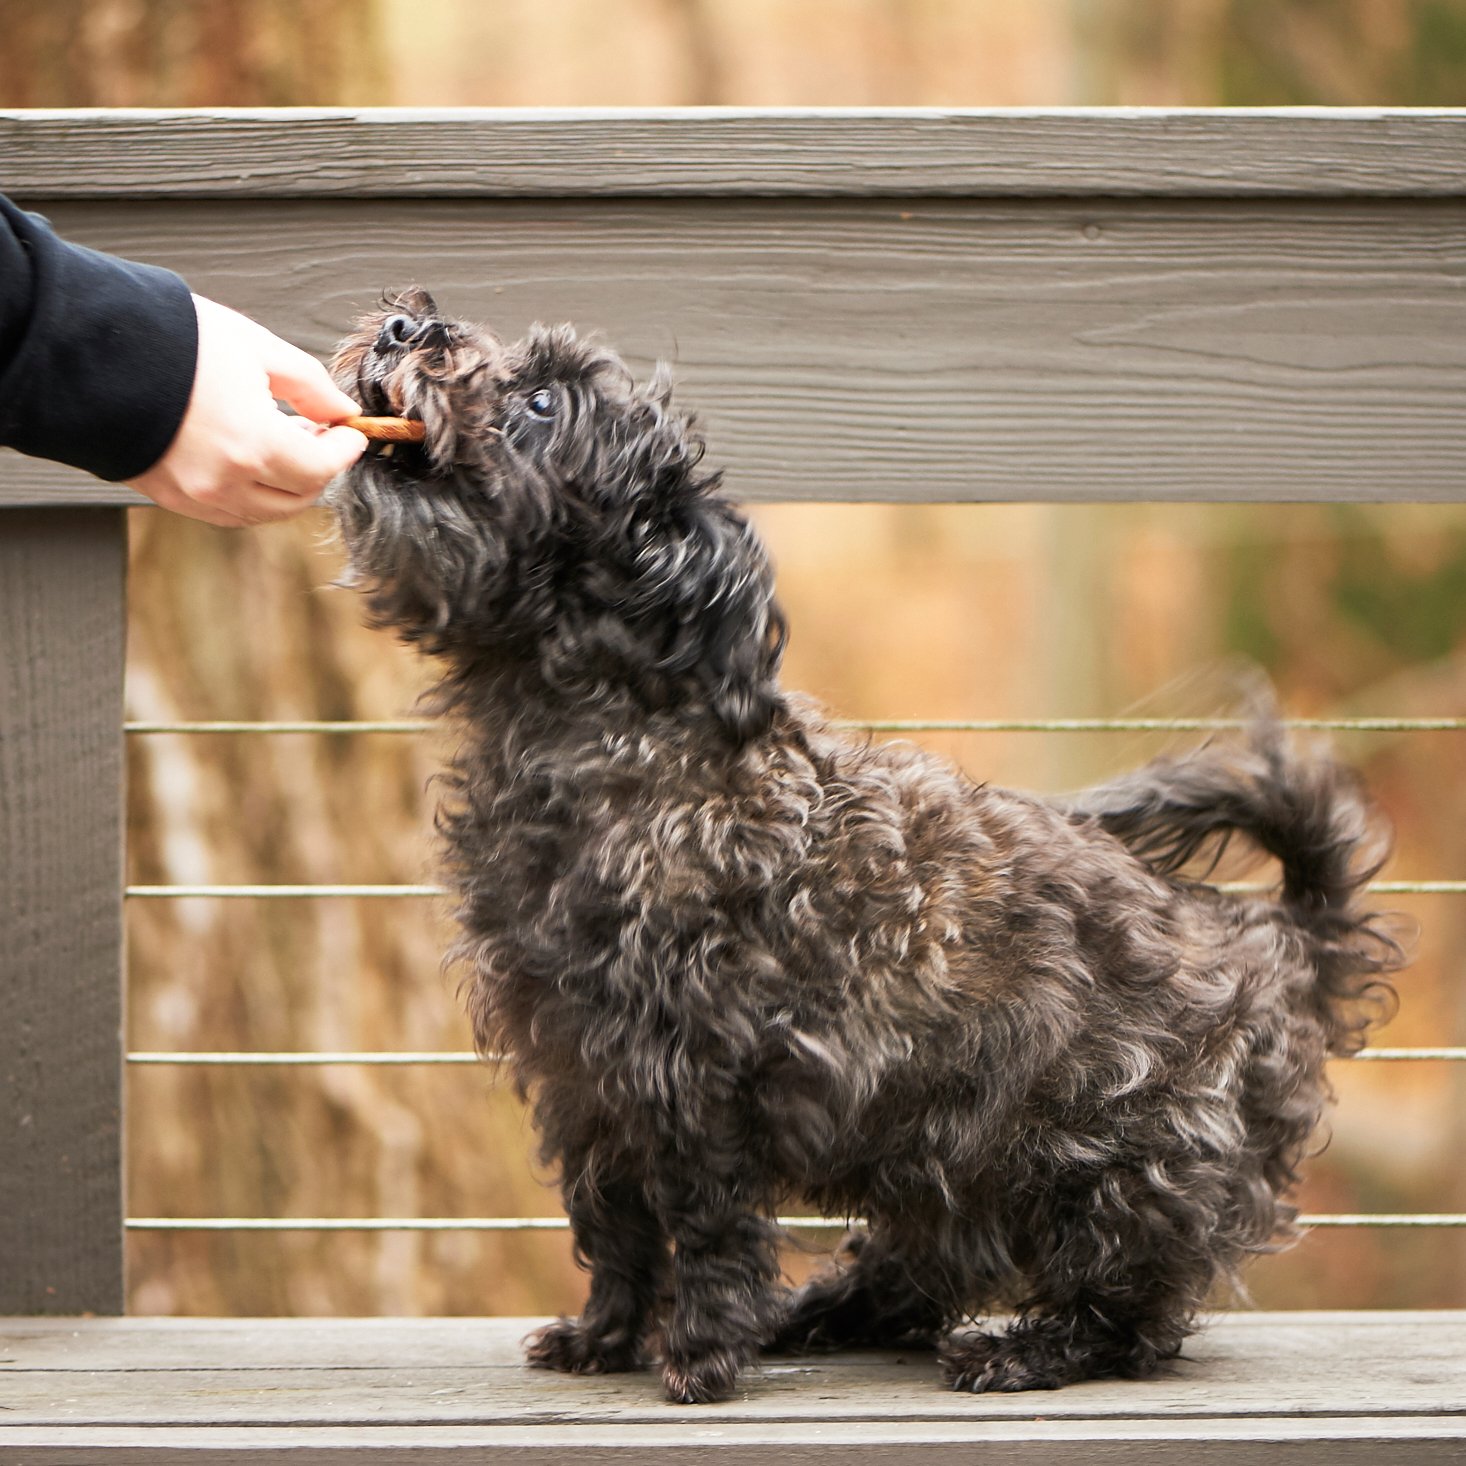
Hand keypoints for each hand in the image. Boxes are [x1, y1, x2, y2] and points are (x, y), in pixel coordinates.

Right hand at [129, 295, 366, 526]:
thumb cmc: (170, 339)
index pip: (321, 470)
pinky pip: (228, 511)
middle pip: (297, 498)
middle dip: (318, 468)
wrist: (87, 349)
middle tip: (320, 433)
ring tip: (286, 441)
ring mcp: (194, 495)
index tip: (349, 431)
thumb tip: (341, 409)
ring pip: (263, 511)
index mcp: (252, 446)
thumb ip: (308, 384)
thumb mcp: (253, 347)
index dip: (343, 450)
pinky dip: (252, 493)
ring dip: (286, 484)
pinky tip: (250, 456)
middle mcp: (225, 482)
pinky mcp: (170, 496)